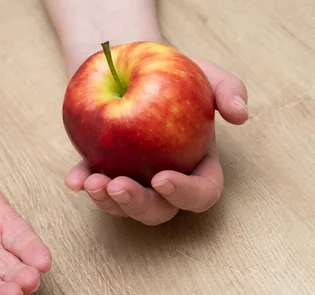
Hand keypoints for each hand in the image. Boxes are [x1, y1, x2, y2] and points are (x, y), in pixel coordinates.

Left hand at [65, 57, 247, 225]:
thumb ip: (228, 91)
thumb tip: (240, 115)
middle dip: (137, 205)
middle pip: (158, 210)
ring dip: (107, 202)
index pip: (201, 193)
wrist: (136, 64)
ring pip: (123, 207)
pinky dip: (83, 184)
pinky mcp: (105, 170)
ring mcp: (134, 180)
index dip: (184, 194)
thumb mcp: (206, 75)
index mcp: (198, 166)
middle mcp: (166, 182)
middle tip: (117, 186)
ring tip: (91, 183)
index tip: (162, 176)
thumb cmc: (178, 75)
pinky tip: (74, 180)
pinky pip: (94, 185)